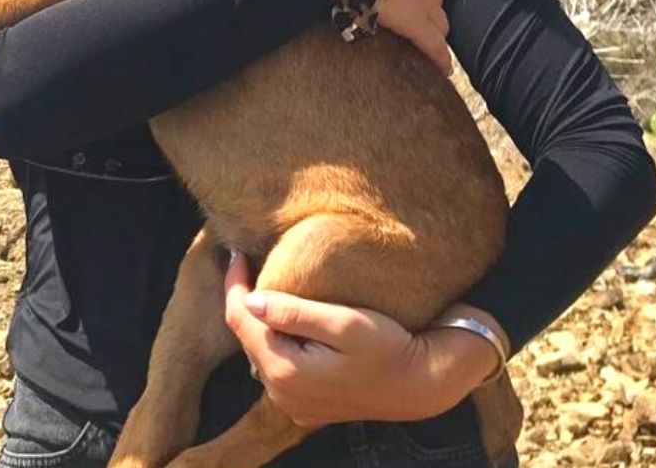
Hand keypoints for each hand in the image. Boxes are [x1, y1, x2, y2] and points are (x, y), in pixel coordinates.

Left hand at [224, 253, 495, 427]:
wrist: (421, 385)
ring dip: (260, 320)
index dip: (235, 283)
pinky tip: (286, 318)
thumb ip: (295, 312)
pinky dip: (276, 339)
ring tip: (265, 283)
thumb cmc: (388, 347)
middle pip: (247, 337)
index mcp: (286, 371)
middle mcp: (282, 394)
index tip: (237, 252)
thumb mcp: (344, 323)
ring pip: (262, 352)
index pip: (241, 320)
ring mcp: (293, 403)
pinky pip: (278, 367)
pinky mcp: (306, 404)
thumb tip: (251, 299)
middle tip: (248, 261)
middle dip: (244, 299)